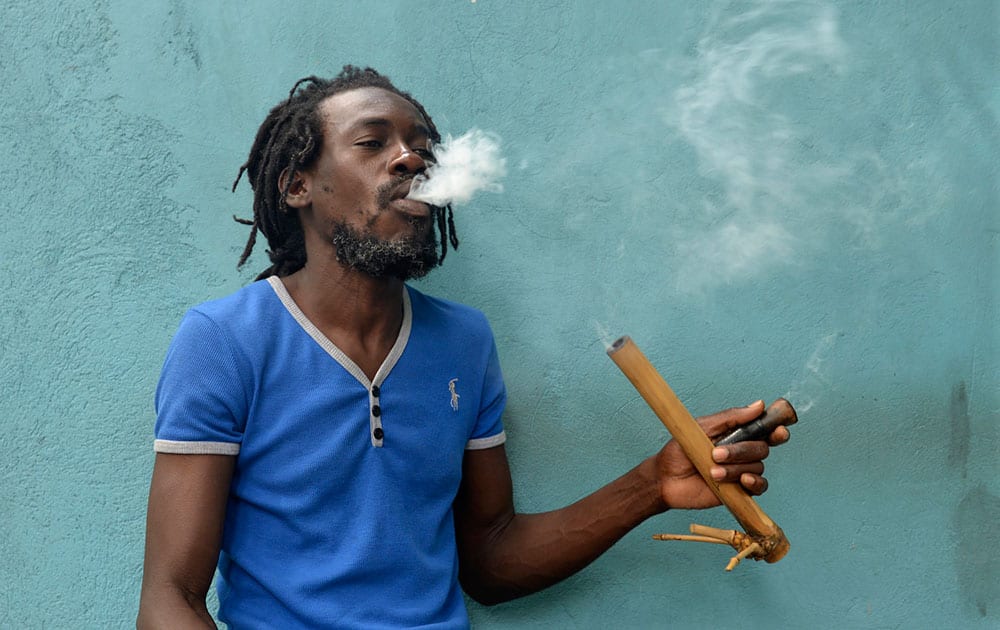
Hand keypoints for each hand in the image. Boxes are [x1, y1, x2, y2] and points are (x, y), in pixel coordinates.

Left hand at [654, 400, 789, 509]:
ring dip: (735, 468)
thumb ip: (731, 417)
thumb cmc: (680, 450)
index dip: (776, 429)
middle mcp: (742, 452)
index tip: (778, 430)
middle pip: (762, 448)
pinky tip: (742, 481)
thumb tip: (759, 405)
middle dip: (741, 451)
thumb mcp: (703, 427)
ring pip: (757, 467)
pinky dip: (754, 482)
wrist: (665, 478)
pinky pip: (760, 486)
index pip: (764, 430)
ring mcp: (742, 471)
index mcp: (736, 434)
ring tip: (713, 471)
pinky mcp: (740, 490)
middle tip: (716, 454)